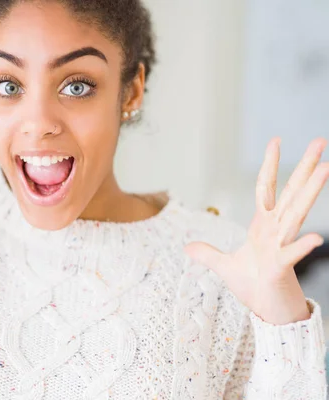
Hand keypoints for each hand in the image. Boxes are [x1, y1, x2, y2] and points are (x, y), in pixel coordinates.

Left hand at [184, 137, 328, 324]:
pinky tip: (317, 237)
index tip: (276, 140)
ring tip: (326, 168)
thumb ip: (208, 254)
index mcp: (263, 225)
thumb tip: (188, 247)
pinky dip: (302, 246)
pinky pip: (292, 254)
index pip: (267, 188)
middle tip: (321, 141)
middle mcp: (276, 230)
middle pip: (291, 192)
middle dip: (304, 167)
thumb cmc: (253, 287)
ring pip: (296, 213)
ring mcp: (281, 246)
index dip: (270, 165)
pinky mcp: (281, 267)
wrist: (266, 312)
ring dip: (310, 192)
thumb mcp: (224, 267)